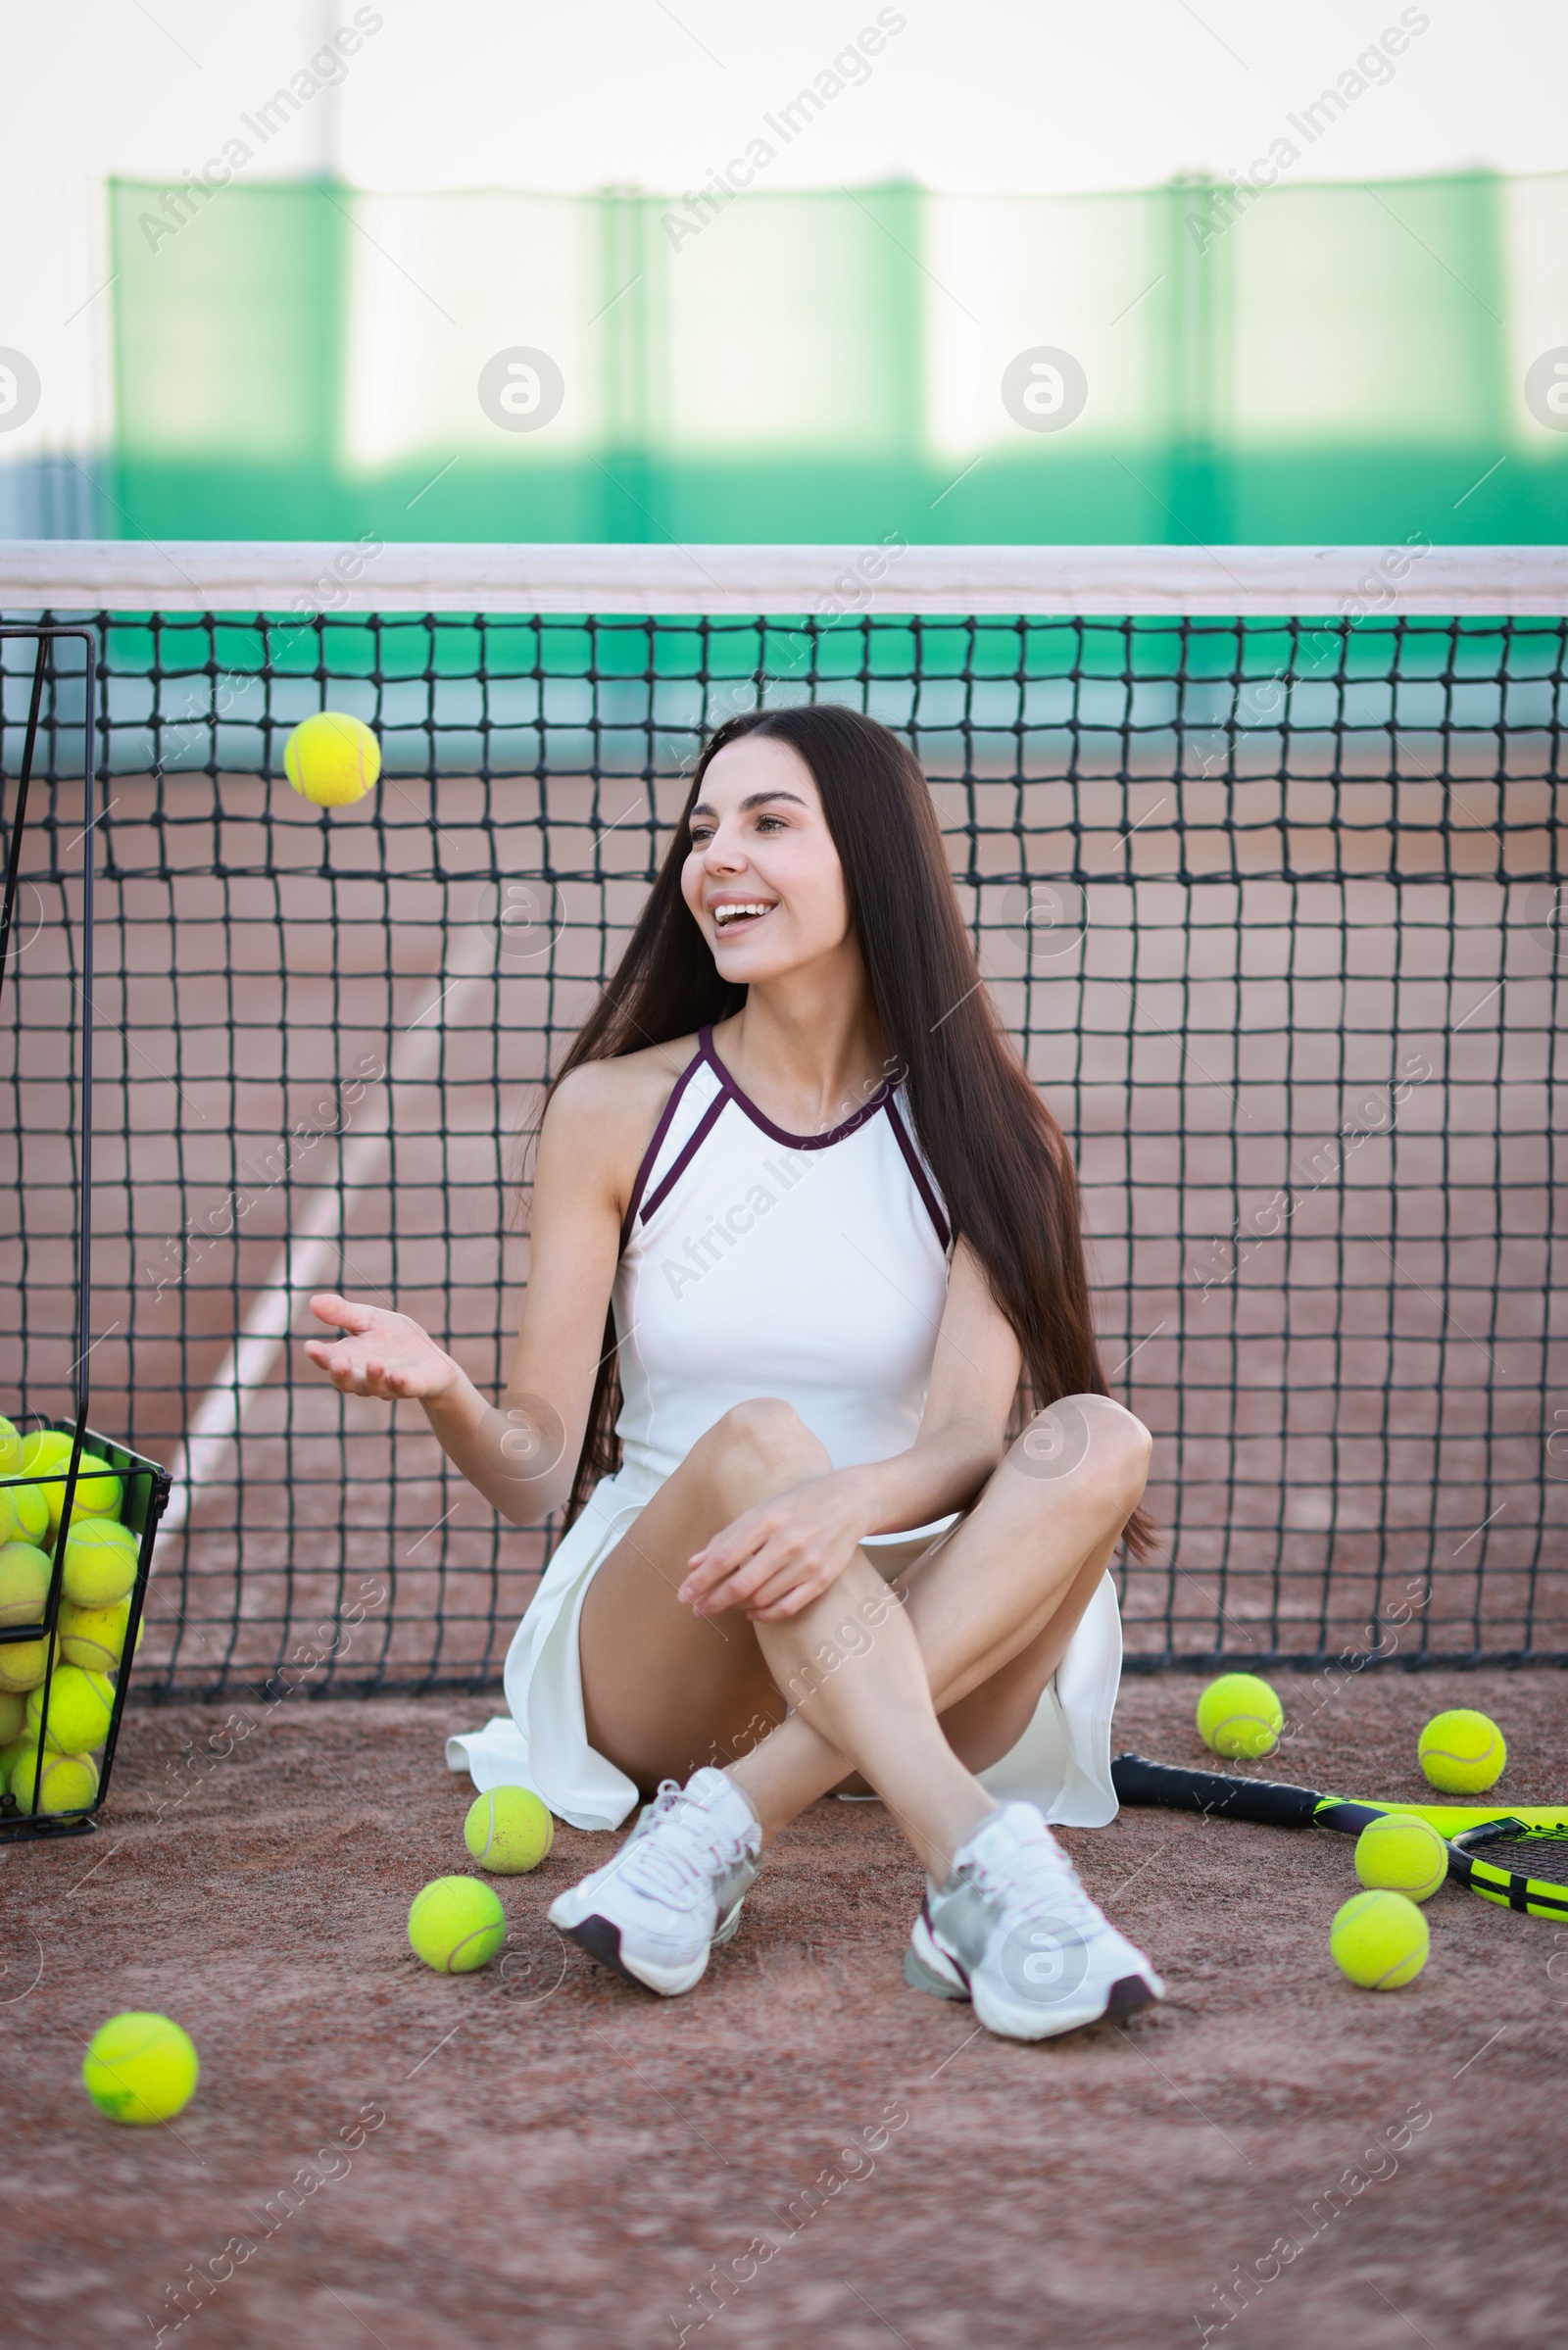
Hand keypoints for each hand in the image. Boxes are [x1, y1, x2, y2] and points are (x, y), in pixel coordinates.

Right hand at [303, 1293, 458, 1402]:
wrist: (429, 1357)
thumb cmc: (393, 1339)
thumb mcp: (368, 1319)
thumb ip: (342, 1313)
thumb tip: (313, 1300)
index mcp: (349, 1359)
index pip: (329, 1360)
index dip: (320, 1356)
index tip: (310, 1346)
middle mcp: (364, 1377)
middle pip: (347, 1381)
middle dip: (341, 1374)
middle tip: (337, 1363)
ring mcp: (388, 1385)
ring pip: (375, 1387)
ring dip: (374, 1377)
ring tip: (375, 1363)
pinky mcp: (414, 1386)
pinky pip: (405, 1388)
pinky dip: (401, 1384)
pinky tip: (397, 1376)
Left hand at [678, 1472, 870, 1621]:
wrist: (849, 1502)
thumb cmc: (797, 1505)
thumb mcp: (760, 1511)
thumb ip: (727, 1537)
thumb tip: (693, 1564)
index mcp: (766, 1520)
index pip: (724, 1557)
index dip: (700, 1580)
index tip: (683, 1595)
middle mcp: (787, 1542)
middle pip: (740, 1584)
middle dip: (713, 1601)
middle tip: (697, 1610)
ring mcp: (807, 1563)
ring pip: (761, 1598)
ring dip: (737, 1607)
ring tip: (726, 1604)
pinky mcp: (822, 1579)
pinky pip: (787, 1608)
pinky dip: (764, 1615)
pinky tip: (752, 1613)